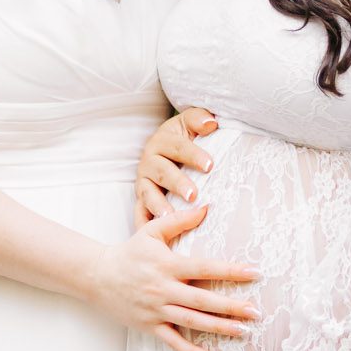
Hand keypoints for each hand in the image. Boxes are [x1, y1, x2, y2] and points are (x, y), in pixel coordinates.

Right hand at [84, 201, 257, 350]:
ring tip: (243, 331)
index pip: (204, 268)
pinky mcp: (149, 326)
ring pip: (192, 322)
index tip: (254, 273)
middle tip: (256, 311)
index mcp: (167, 264)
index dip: (230, 271)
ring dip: (219, 328)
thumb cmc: (130, 252)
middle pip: (202, 300)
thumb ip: (181, 220)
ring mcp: (156, 310)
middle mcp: (163, 288)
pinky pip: (173, 342)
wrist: (98, 276)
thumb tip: (208, 206)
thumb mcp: (152, 230)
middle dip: (231, 306)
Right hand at [136, 107, 217, 221]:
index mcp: (162, 140)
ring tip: (171, 216)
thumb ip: (198, 119)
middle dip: (177, 183)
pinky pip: (140, 212)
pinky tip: (153, 232)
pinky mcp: (140, 199)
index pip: (178, 147)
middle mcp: (149, 160)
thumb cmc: (183, 139)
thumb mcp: (188, 124)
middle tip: (193, 194)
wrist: (162, 152)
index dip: (194, 155)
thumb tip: (211, 123)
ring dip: (159, 205)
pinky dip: (144, 222)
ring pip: (148, 193)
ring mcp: (143, 181)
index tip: (210, 166)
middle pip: (162, 171)